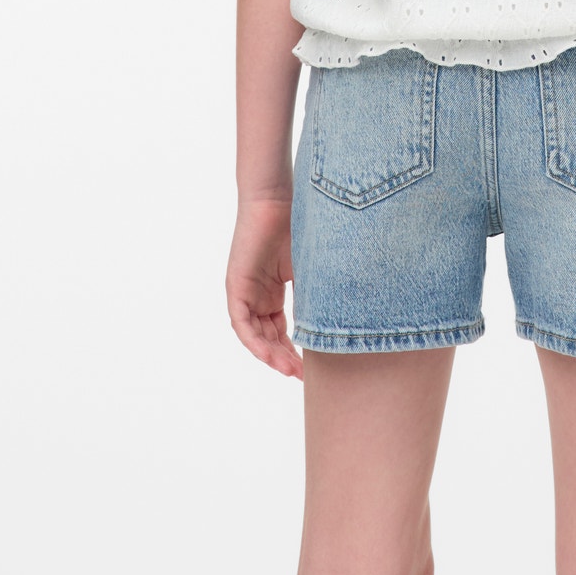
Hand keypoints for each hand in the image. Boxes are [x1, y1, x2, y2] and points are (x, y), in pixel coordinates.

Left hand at [225, 196, 301, 378]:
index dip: (294, 350)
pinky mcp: (235, 287)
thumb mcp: (310, 268)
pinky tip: (270, 354)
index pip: (281, 330)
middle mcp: (257, 295)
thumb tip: (340, 321)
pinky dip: (255, 340)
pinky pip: (241, 323)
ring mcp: (245, 292)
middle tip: (302, 375)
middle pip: (268, 337)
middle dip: (284, 359)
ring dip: (271, 355)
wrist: (276, 199)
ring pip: (254, 335)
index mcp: (272, 292)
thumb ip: (316, 293)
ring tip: (291, 370)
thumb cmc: (297, 225)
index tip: (309, 367)